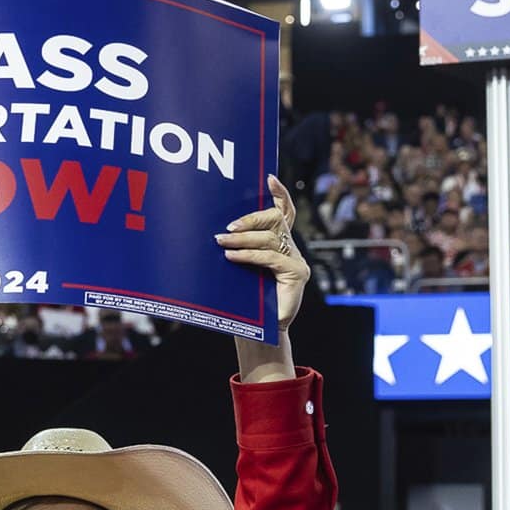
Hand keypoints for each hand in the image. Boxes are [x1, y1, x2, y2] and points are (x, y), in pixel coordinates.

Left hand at [219, 175, 306, 381]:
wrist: (258, 332)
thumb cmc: (244, 300)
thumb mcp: (238, 268)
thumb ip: (236, 249)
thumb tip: (213, 232)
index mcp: (278, 243)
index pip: (283, 212)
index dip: (279, 193)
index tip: (269, 177)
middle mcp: (290, 248)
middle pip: (275, 219)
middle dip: (251, 218)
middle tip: (228, 227)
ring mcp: (296, 260)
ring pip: (270, 237)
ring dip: (244, 238)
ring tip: (223, 243)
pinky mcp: (296, 274)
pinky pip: (271, 257)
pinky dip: (250, 255)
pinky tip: (233, 257)